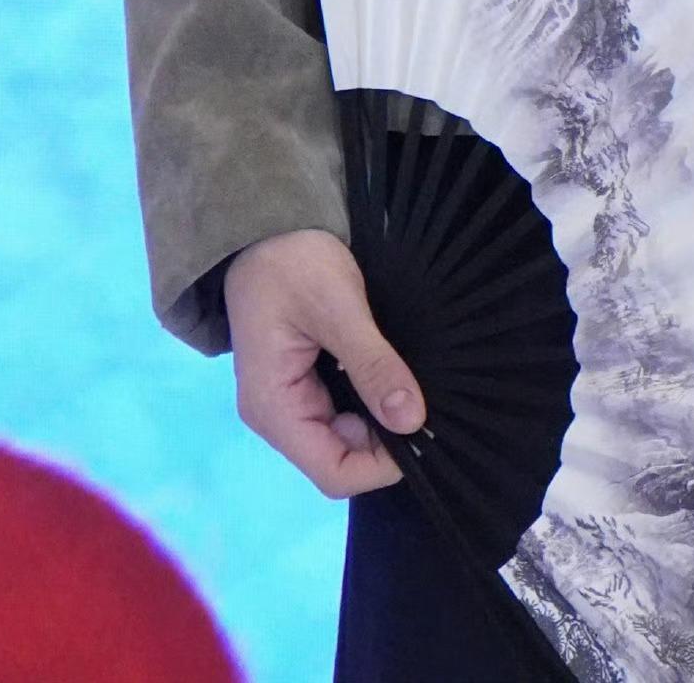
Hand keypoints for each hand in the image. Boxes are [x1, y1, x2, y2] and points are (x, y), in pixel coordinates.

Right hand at [225, 229, 424, 497]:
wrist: (266, 222)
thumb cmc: (294, 261)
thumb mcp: (338, 307)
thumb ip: (373, 365)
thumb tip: (413, 420)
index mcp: (273, 408)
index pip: (333, 471)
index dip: (381, 465)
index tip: (422, 429)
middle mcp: (277, 415)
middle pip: (339, 458)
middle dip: (384, 441)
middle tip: (427, 403)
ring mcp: (288, 398)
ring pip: (344, 436)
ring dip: (379, 420)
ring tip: (414, 388)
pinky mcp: (301, 380)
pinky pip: (341, 409)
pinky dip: (369, 400)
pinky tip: (392, 377)